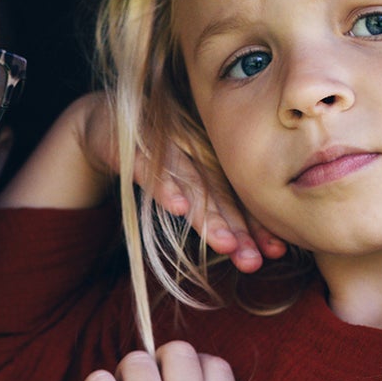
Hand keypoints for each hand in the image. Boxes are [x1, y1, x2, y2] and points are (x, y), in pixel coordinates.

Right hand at [75, 95, 284, 274]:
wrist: (105, 120)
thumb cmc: (155, 153)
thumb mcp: (185, 178)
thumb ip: (211, 204)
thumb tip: (243, 245)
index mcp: (211, 165)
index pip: (238, 199)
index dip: (256, 225)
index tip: (276, 252)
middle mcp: (195, 155)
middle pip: (219, 197)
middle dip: (236, 230)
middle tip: (252, 260)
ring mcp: (166, 148)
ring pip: (190, 185)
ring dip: (207, 215)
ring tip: (224, 243)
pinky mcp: (134, 146)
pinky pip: (150, 169)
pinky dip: (164, 185)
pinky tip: (177, 206)